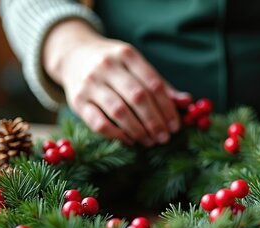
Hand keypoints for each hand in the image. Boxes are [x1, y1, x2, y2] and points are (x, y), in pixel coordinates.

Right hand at [44, 21, 190, 146]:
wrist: (72, 54)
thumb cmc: (114, 65)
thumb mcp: (136, 66)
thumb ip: (160, 85)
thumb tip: (187, 102)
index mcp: (127, 55)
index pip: (153, 84)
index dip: (167, 108)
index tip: (176, 126)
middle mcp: (106, 66)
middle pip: (138, 98)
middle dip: (155, 122)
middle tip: (164, 138)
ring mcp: (89, 83)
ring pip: (119, 112)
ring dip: (138, 131)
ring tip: (150, 142)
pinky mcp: (76, 101)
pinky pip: (99, 123)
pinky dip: (117, 135)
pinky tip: (129, 141)